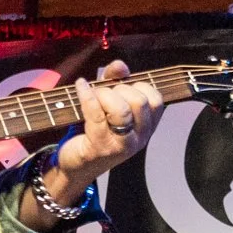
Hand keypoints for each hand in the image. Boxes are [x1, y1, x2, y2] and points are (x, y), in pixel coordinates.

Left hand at [55, 61, 163, 192]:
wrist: (76, 166)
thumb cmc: (94, 132)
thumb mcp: (108, 104)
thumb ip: (115, 81)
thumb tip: (121, 65)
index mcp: (147, 128)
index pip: (156, 101)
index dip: (139, 86)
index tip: (122, 88)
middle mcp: (139, 138)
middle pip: (140, 102)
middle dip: (119, 89)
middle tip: (103, 94)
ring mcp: (121, 145)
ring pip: (121, 109)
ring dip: (103, 94)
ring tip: (92, 95)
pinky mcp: (101, 147)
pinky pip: (96, 113)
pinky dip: (86, 94)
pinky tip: (80, 87)